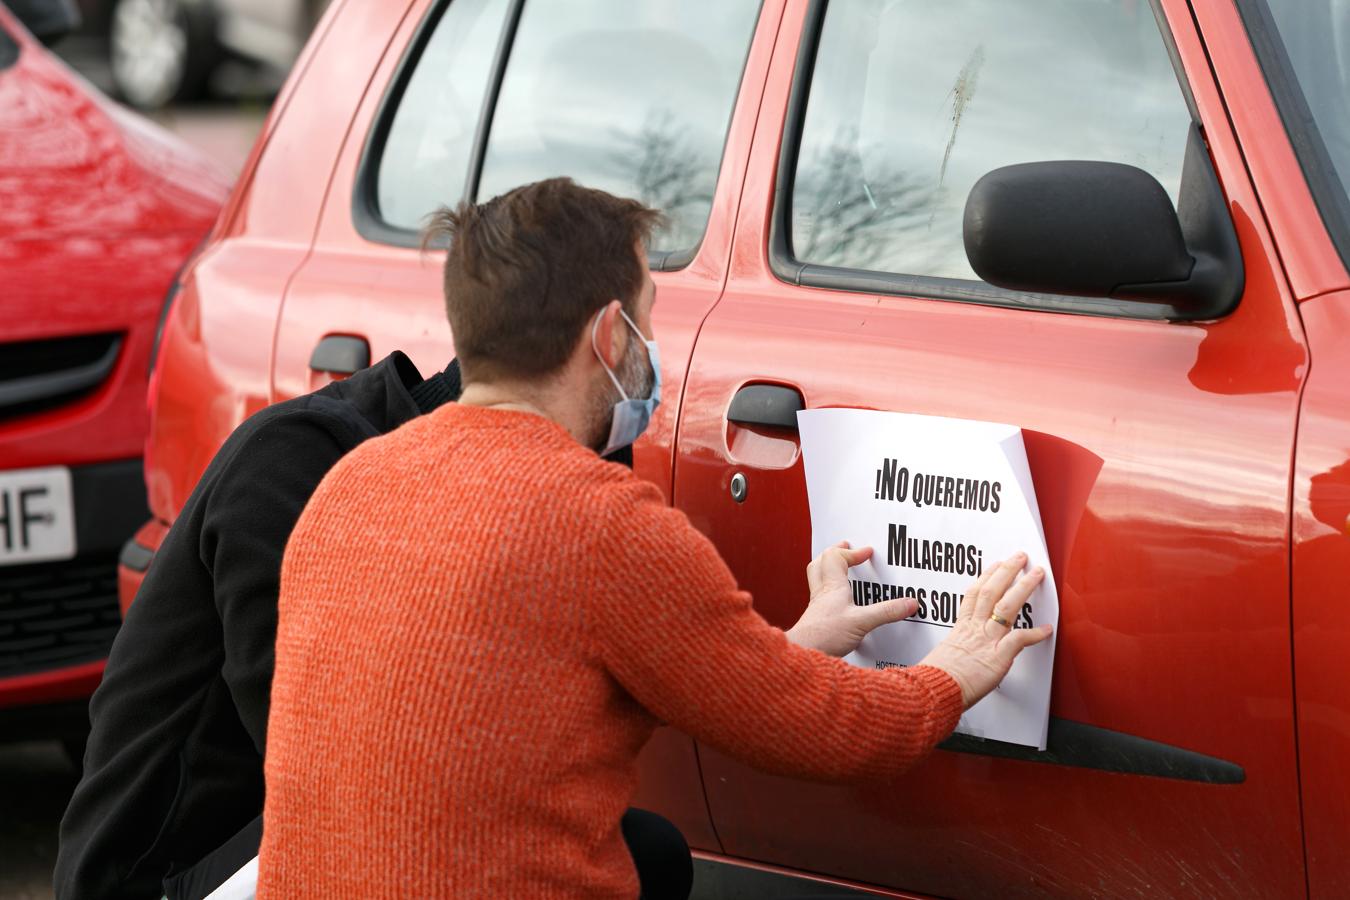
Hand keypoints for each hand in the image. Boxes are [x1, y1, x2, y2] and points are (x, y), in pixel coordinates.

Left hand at [786, 542, 916, 657]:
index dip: (853, 553)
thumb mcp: (862, 621)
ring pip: (818, 578)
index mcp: (832, 586)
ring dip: (828, 569)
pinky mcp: (815, 620)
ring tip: (840, 569)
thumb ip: (886, 612)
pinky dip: (829, 590)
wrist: (803, 653)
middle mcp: (822, 592)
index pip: (837, 557)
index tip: (868, 552)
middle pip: (821, 563)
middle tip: (845, 548)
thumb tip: (910, 603)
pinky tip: (838, 600)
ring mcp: (816, 606)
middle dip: (835, 553)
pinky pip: (820, 596)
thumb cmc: (825, 635)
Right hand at [918, 553, 1053, 707]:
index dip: (986, 577)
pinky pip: (1020, 639)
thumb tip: (959, 658)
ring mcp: (987, 640)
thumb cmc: (935, 681)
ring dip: (1023, 587)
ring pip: (1007, 605)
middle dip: (1007, 571)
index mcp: (960, 630)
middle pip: (991, 591)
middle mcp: (975, 630)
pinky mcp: (998, 656)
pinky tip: (1047, 628)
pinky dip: (1035, 633)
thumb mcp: (941, 659)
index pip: (973, 595)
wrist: (935, 692)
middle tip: (1019, 557)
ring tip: (1036, 574)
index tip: (994, 566)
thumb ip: (955, 653)